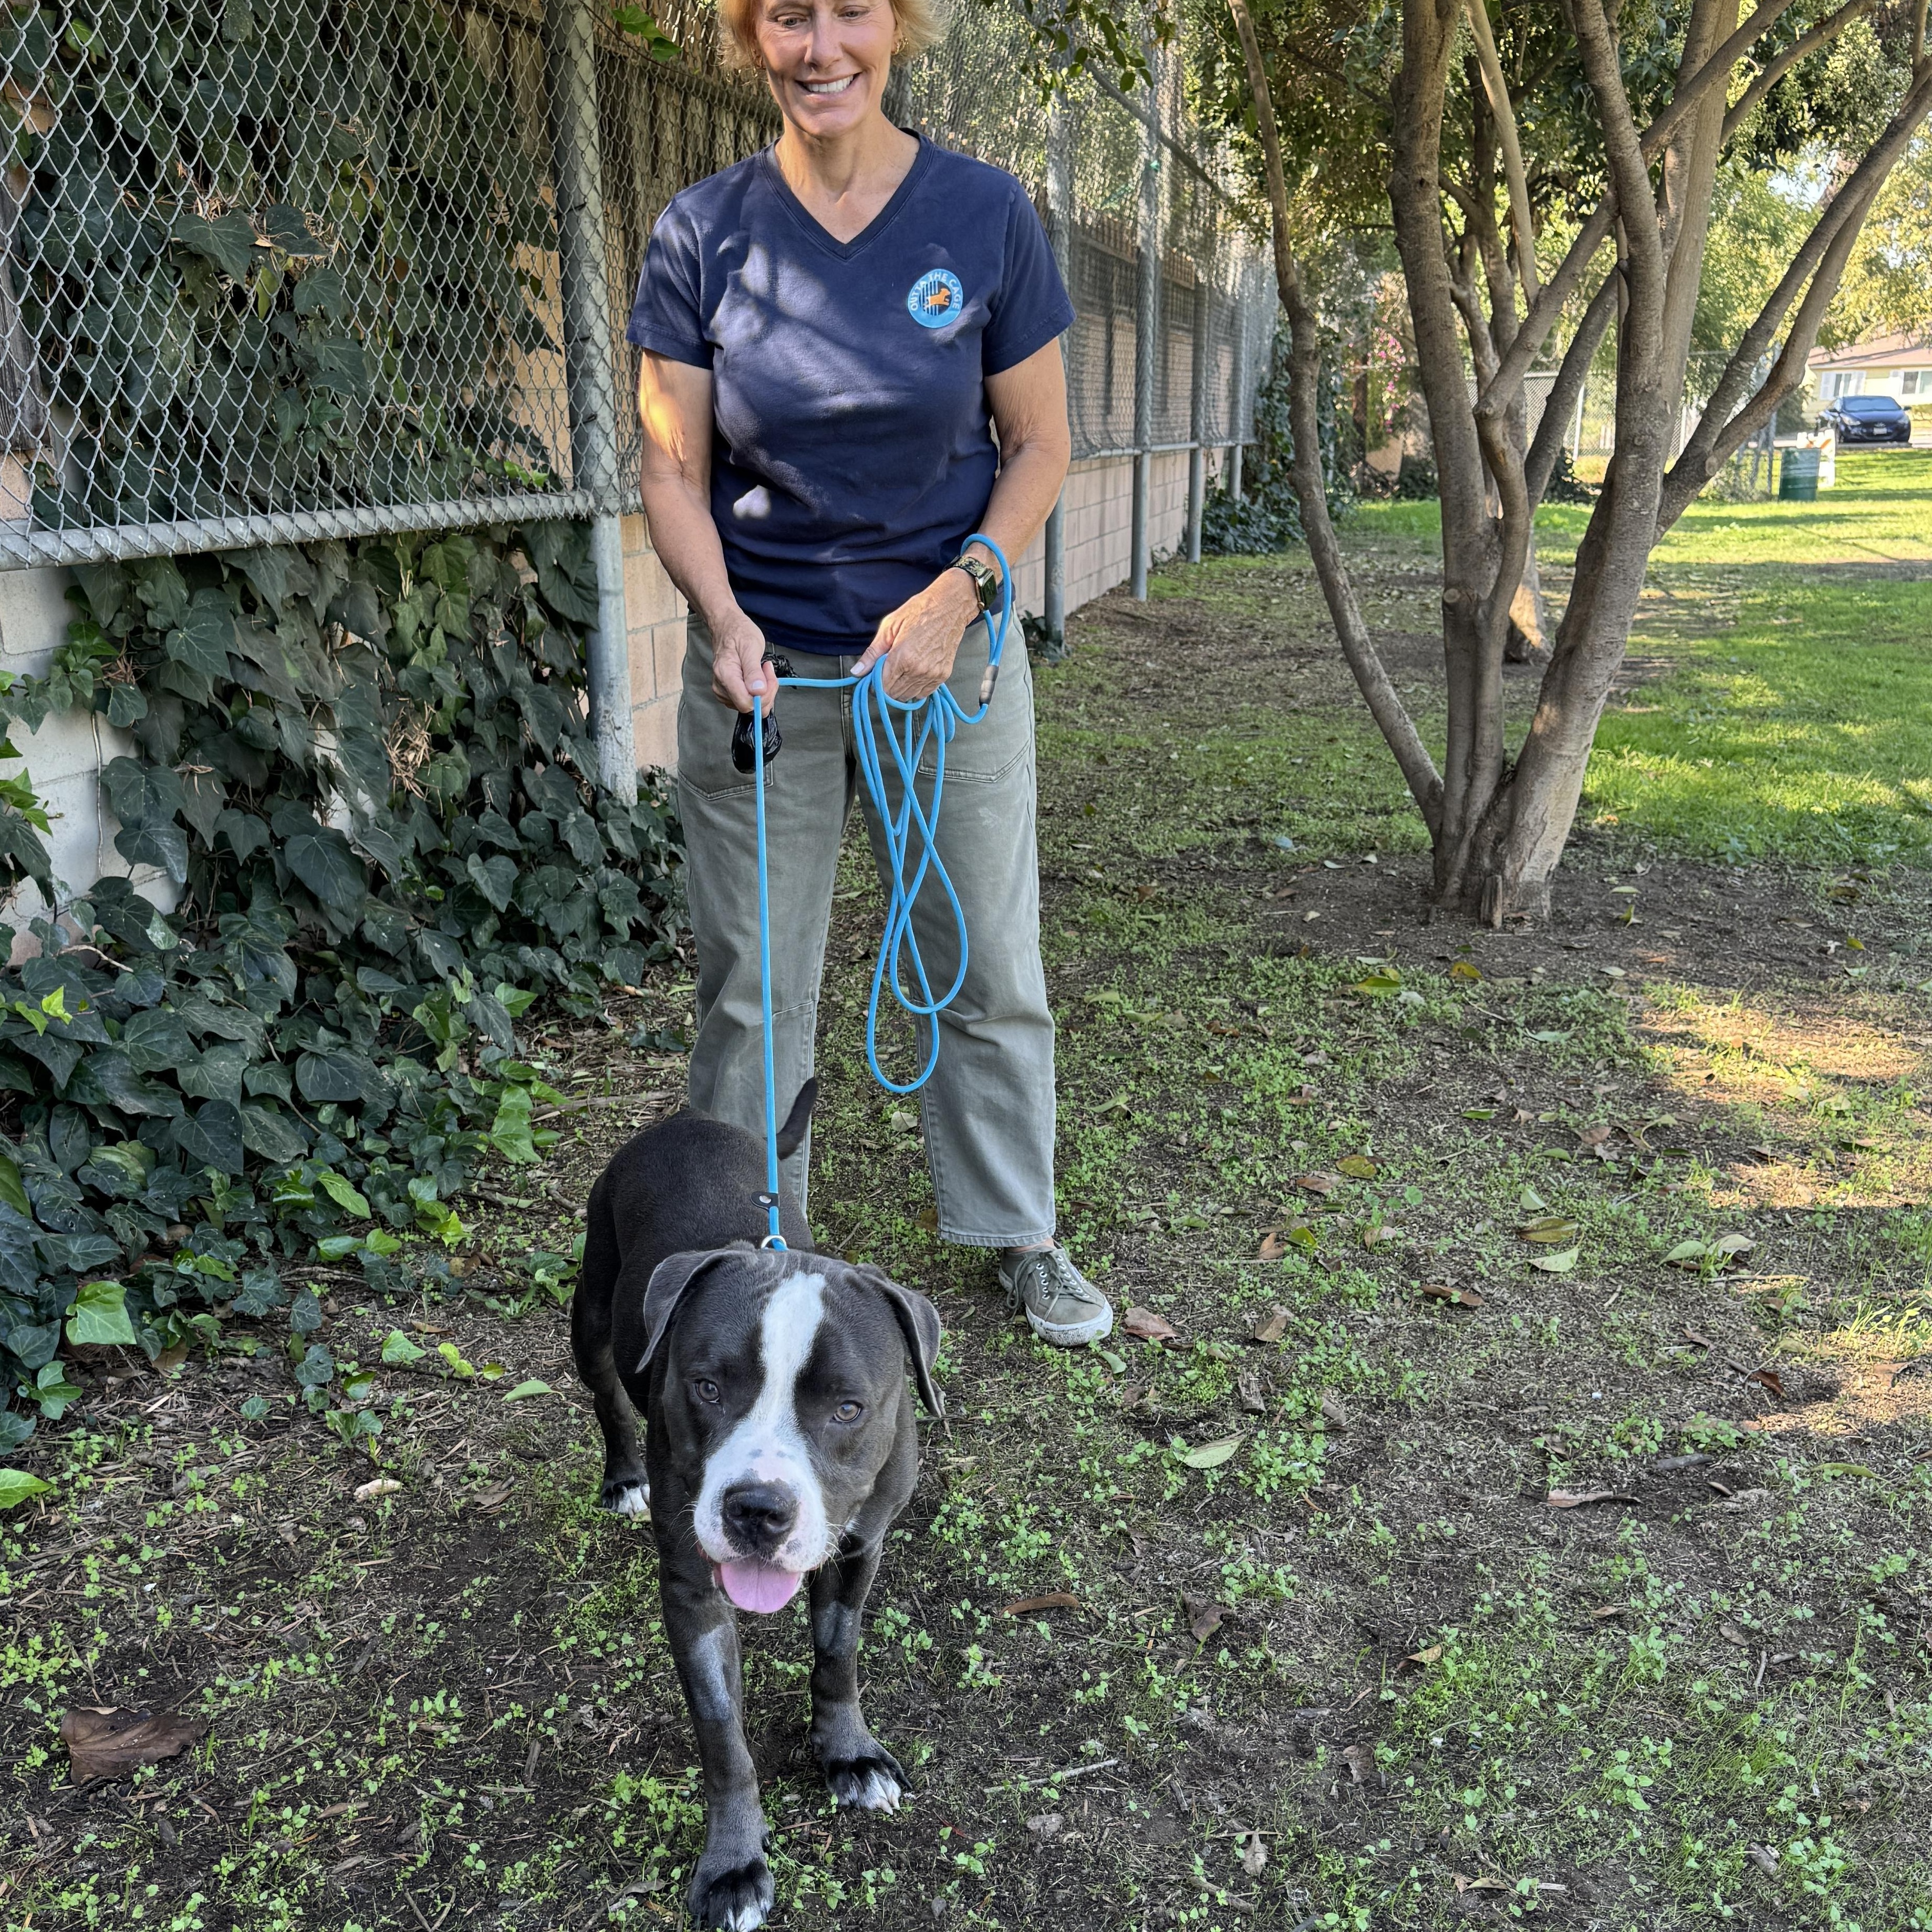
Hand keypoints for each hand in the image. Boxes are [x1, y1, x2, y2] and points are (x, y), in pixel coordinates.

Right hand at [710, 610, 773, 713]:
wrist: (728, 628)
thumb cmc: (738, 633)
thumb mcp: (751, 647)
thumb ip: (753, 671)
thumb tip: (758, 692)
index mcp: (725, 675)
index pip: (746, 703)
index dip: (763, 695)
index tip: (768, 676)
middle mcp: (721, 686)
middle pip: (749, 707)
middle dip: (766, 692)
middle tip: (767, 671)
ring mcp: (724, 691)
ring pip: (750, 706)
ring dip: (763, 691)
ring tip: (762, 670)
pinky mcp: (728, 693)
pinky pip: (748, 701)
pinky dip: (758, 691)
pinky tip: (757, 677)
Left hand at [851, 567, 981, 702]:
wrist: (949, 607)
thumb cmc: (919, 612)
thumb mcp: (889, 627)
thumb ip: (872, 653)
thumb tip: (856, 672)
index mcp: (902, 657)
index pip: (881, 687)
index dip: (873, 684)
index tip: (873, 676)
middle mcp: (918, 670)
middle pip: (893, 694)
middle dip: (885, 686)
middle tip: (886, 671)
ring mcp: (932, 674)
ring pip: (908, 696)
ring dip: (899, 688)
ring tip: (900, 671)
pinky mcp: (943, 675)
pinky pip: (923, 693)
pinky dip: (914, 688)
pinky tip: (912, 673)